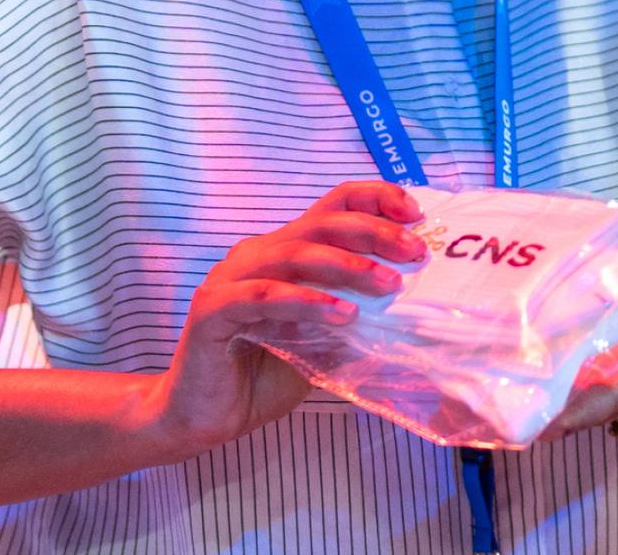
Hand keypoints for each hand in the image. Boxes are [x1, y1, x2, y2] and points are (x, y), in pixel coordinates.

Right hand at [141, 180, 424, 457]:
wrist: (202, 418)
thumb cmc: (262, 376)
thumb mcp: (322, 343)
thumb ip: (352, 317)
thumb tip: (408, 307)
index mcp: (281, 251)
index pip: (330, 208)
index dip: (373, 199)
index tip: (415, 212)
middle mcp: (256, 255)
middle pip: (320, 224)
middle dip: (373, 232)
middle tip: (414, 252)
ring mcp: (230, 279)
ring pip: (294, 254)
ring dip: (347, 266)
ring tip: (388, 284)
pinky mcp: (212, 310)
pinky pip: (264, 296)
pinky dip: (305, 301)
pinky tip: (341, 315)